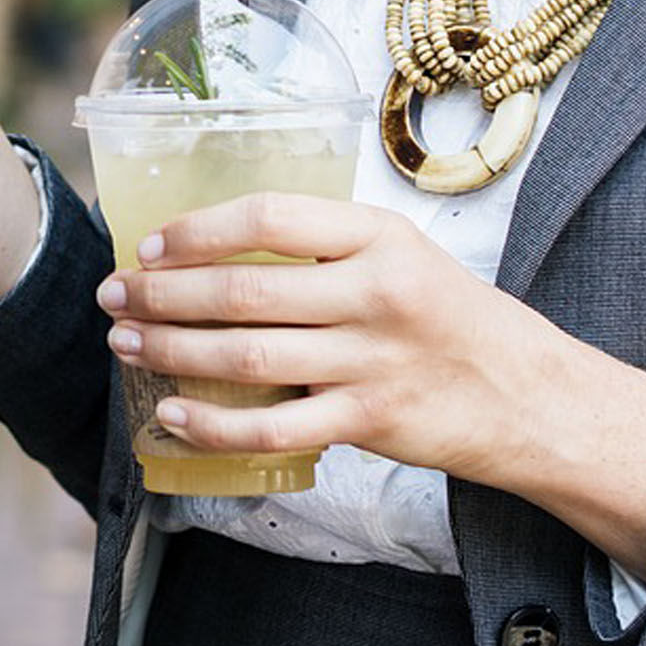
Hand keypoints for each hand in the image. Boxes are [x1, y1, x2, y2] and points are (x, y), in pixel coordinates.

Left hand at [99, 193, 645, 578]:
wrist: (529, 394)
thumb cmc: (450, 318)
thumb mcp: (399, 255)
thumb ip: (323, 248)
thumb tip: (215, 251)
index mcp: (377, 236)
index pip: (267, 218)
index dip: (197, 231)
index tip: (151, 245)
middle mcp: (374, 293)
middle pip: (243, 290)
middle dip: (163, 294)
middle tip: (116, 294)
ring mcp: (371, 360)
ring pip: (247, 356)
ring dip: (172, 349)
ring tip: (126, 342)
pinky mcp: (369, 421)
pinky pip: (273, 427)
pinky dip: (214, 424)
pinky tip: (173, 415)